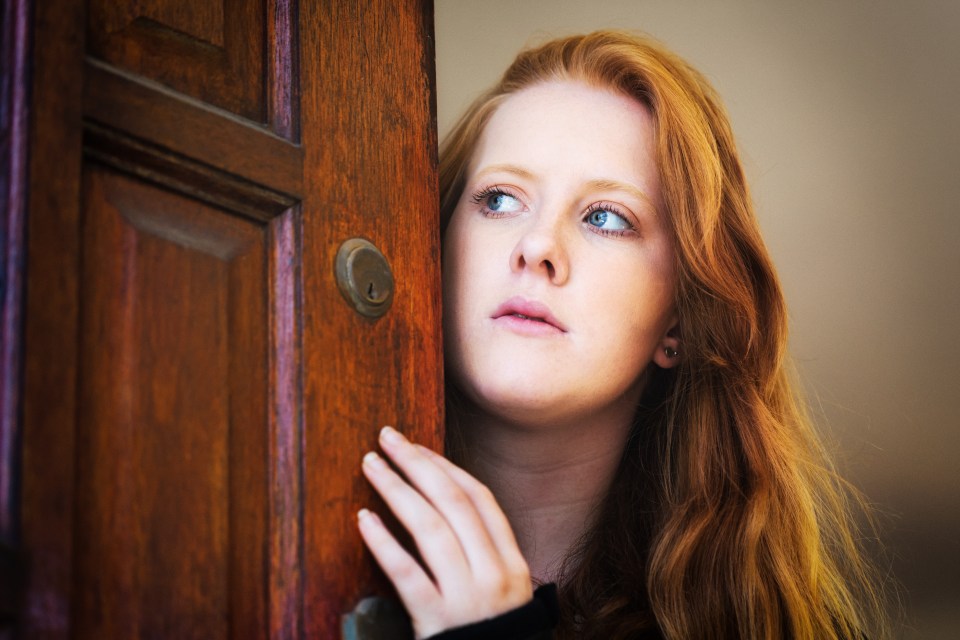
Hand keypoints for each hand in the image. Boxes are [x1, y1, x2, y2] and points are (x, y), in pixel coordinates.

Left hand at [357, 426, 531, 638]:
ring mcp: (468, 599)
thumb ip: (485, 554)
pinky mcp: (438, 623)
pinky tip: (363, 520)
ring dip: (396, 491)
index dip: (445, 467)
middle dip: (418, 464)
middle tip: (387, 437)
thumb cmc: (492, 639)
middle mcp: (495, 575)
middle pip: (453, 504)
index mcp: (513, 563)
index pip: (479, 499)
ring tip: (370, 466)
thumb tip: (445, 504)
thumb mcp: (505, 595)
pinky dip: (384, 544)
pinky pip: (407, 575)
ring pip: (430, 529)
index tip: (416, 446)